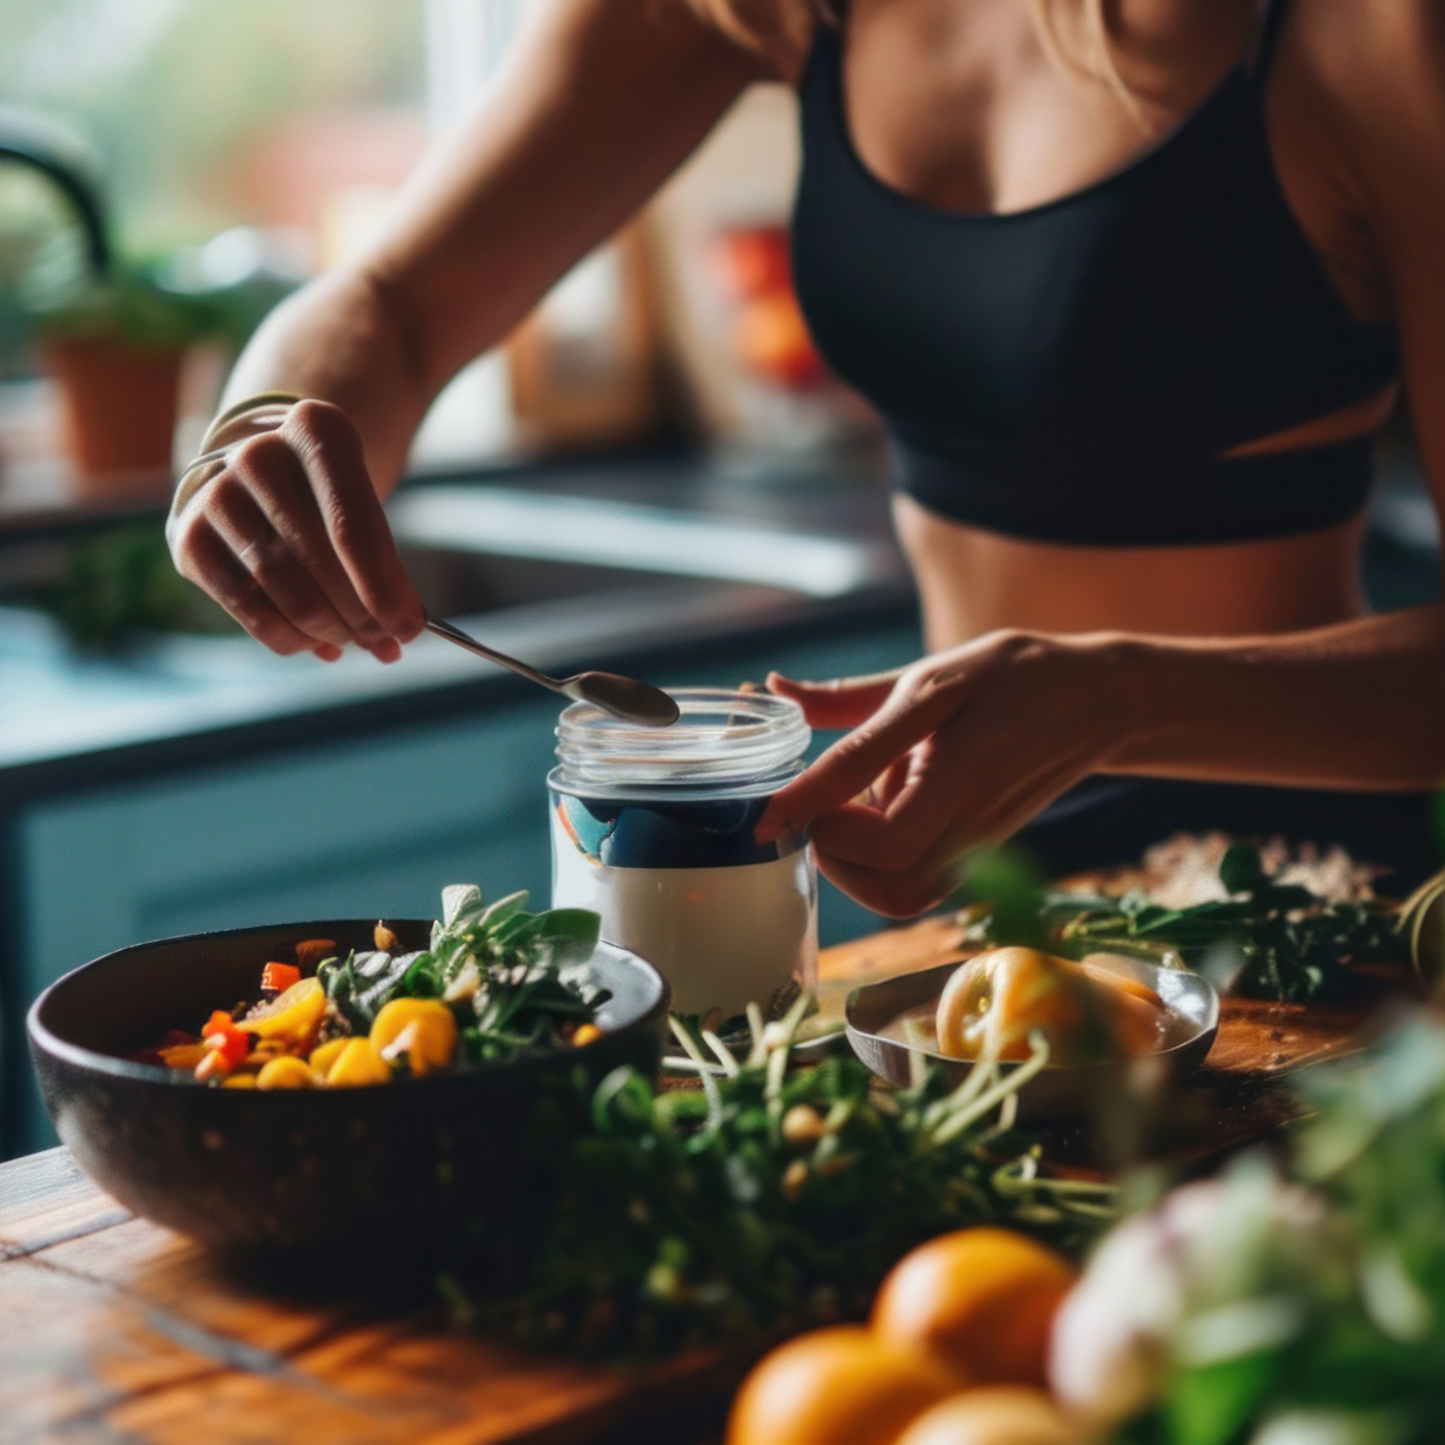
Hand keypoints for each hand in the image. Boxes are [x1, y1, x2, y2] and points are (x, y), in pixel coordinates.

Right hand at [166, 399, 424, 661]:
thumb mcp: (362, 498)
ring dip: (331, 631)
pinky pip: (250, 611)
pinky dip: (292, 640)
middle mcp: (257, 455)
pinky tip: (318, 644)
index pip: (352, 527)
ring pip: (288, 593)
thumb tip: (399, 631)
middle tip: (386, 641)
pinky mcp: (190, 539)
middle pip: (321, 564)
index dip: (384, 587)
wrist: (257, 471)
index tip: (410, 627)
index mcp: (314, 431)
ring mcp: (216, 496)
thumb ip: (383, 561)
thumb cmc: (325, 492)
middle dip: (362, 616)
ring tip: (354, 641)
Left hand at [756, 631, 1121, 916]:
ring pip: (903, 897)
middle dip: (835, 854)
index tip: (767, 815)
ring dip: (855, 867)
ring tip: (846, 813)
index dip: (813, 824)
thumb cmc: (1013, 678)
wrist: (1097, 704)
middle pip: (890, 887)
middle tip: (819, 805)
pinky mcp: (973, 855)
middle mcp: (970, 825)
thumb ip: (848, 698)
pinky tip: (874, 817)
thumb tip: (772, 689)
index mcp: (959, 773)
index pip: (880, 833)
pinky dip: (878, 867)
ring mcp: (975, 847)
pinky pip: (916, 887)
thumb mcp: (932, 674)